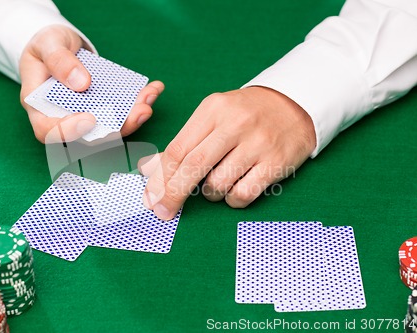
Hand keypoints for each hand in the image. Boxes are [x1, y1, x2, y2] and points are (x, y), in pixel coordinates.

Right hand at [19, 24, 163, 142]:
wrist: (59, 45)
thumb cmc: (46, 46)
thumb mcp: (48, 44)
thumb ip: (59, 62)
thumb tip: (82, 83)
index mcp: (39, 109)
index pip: (48, 132)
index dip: (69, 131)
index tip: (90, 119)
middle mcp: (62, 120)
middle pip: (88, 136)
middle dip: (118, 127)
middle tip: (141, 111)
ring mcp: (83, 118)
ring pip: (109, 128)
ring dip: (134, 118)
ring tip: (149, 98)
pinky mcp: (101, 111)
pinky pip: (120, 114)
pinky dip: (137, 103)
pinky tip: (153, 89)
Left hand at [141, 86, 316, 219]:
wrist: (294, 106)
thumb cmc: (244, 116)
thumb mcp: (213, 117)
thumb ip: (183, 142)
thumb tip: (149, 169)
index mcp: (213, 109)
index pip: (177, 149)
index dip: (159, 178)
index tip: (150, 197)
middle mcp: (234, 124)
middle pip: (193, 167)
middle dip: (173, 194)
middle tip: (163, 211)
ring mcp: (257, 143)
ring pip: (217, 184)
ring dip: (210, 194)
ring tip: (218, 183)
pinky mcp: (276, 163)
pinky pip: (242, 195)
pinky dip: (231, 200)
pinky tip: (234, 190)